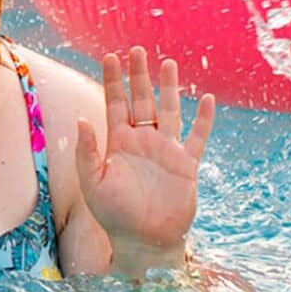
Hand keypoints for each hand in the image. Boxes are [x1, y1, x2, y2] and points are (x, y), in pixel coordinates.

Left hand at [74, 47, 214, 264]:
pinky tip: (207, 99)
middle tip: (138, 50)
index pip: (114, 103)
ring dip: (169, 88)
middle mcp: (142, 142)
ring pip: (169, 111)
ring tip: (168, 63)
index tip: (110, 56)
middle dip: (139, 76)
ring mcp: (166, 151)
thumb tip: (83, 119)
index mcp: (118, 143)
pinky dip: (204, 119)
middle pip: (141, 100)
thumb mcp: (92, 183)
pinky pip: (197, 137)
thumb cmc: (114, 216)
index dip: (113, 80)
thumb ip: (87, 151)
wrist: (144, 241)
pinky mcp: (186, 165)